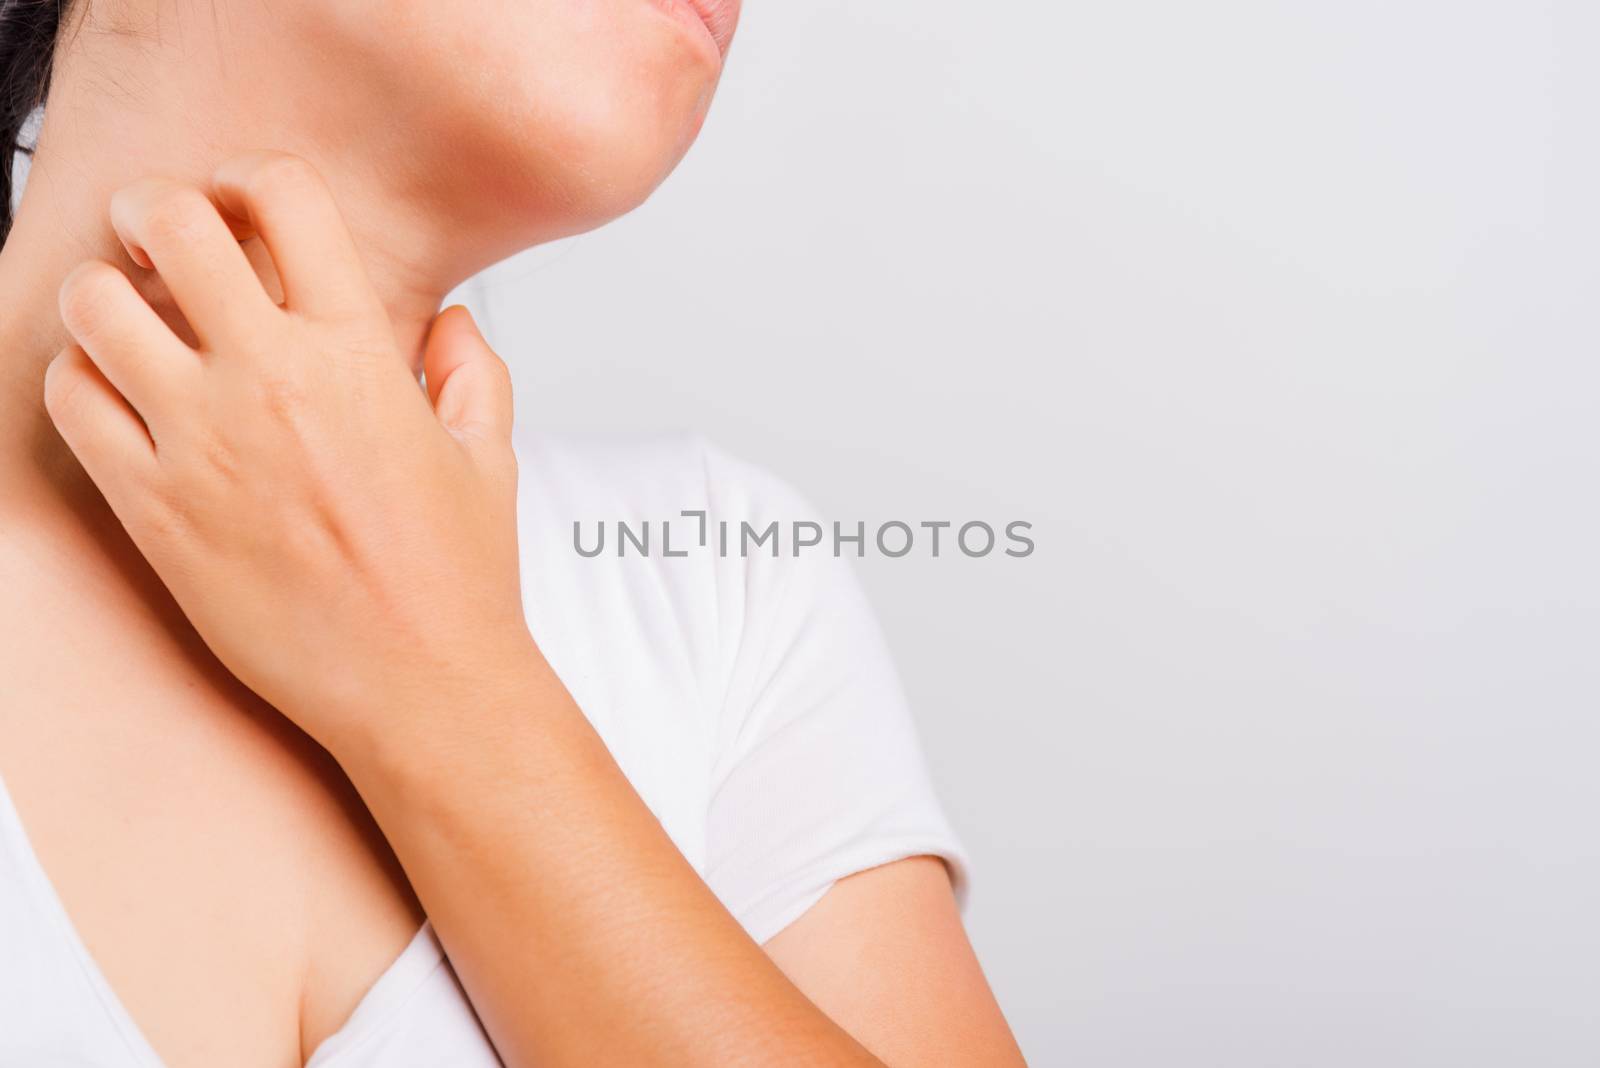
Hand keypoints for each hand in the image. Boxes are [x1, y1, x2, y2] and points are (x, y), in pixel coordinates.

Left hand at [43, 152, 532, 754]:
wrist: (418, 686)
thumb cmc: (456, 580)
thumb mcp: (489, 456)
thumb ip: (471, 368)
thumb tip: (448, 322)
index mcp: (357, 355)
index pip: (282, 196)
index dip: (252, 177)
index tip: (245, 203)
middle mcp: (270, 383)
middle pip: (170, 222)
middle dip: (156, 210)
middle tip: (164, 238)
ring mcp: (201, 444)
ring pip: (95, 306)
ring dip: (108, 296)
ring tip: (134, 322)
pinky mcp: (152, 509)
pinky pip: (71, 402)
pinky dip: (82, 380)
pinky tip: (120, 398)